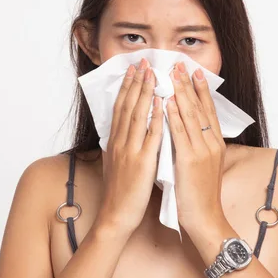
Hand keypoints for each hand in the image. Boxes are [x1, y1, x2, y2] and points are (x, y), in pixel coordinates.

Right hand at [97, 58, 162, 235]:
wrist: (116, 215)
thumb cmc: (120, 191)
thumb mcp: (116, 163)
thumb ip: (121, 145)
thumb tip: (125, 130)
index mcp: (115, 141)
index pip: (121, 108)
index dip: (127, 87)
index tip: (134, 70)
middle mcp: (120, 142)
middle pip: (128, 106)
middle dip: (136, 82)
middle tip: (143, 62)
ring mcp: (130, 150)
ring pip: (138, 115)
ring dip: (145, 92)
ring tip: (152, 73)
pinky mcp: (142, 162)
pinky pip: (151, 136)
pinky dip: (156, 117)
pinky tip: (162, 103)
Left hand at [166, 61, 227, 235]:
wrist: (205, 218)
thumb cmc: (200, 194)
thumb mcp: (205, 165)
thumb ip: (198, 146)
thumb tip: (190, 130)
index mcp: (215, 144)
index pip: (208, 110)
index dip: (201, 89)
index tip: (194, 71)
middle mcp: (211, 144)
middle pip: (200, 107)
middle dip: (188, 84)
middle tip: (180, 64)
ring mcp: (202, 151)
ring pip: (190, 116)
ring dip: (180, 93)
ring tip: (172, 75)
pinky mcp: (189, 161)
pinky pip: (179, 133)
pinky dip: (172, 116)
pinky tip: (166, 102)